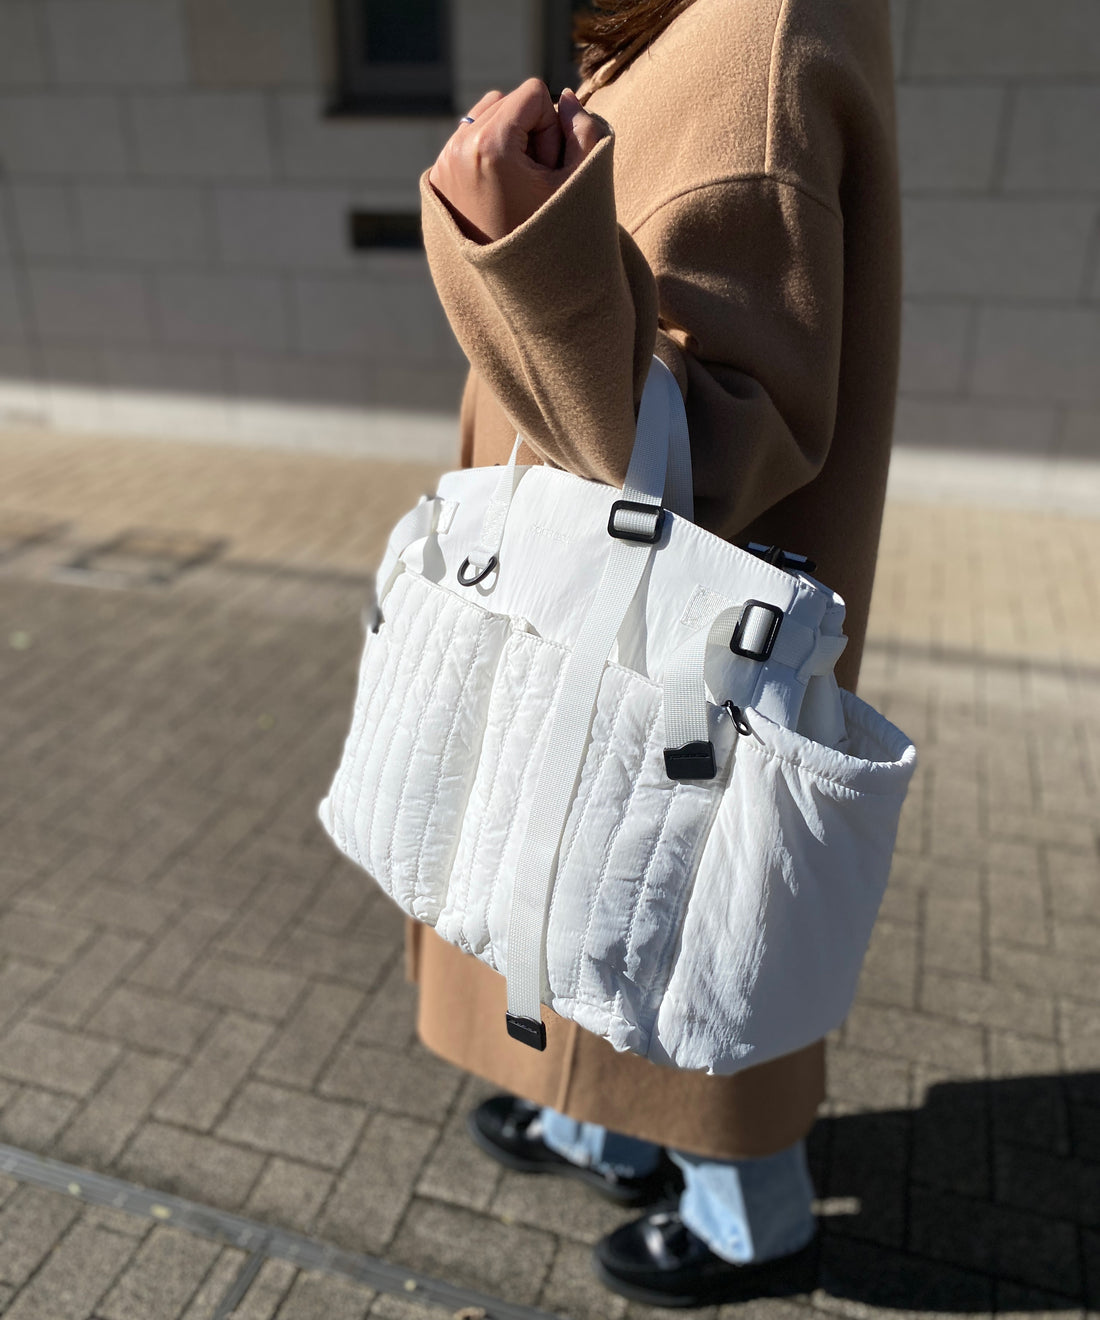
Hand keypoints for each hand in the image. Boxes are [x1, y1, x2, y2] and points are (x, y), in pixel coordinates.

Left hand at [427, 78, 607, 243]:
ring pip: (485, 115)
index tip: (547, 171)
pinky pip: (467, 139)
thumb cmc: (555, 240)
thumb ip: (585, 131)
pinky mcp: (437, 177)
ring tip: (516, 186)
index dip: (552, 129)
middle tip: (532, 182)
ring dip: (507, 138)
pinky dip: (487, 154)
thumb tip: (567, 98)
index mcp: (492, 147)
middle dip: (528, 131)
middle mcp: (459, 148)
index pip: (534, 94)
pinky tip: (498, 191)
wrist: (518, 292)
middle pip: (507, 100)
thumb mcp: (580, 184)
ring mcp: (443, 163)